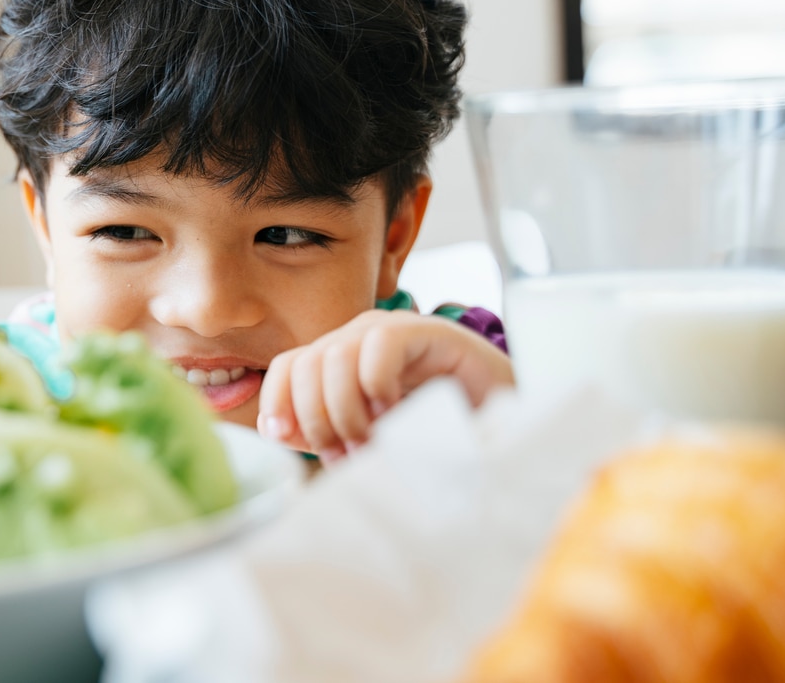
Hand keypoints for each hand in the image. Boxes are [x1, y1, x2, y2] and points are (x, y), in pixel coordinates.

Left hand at [256, 309, 513, 459]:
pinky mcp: (426, 332)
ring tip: (371, 441)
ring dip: (346, 410)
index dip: (277, 401)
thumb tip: (278, 431)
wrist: (508, 422)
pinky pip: (379, 345)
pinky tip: (396, 411)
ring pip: (335, 357)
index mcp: (338, 361)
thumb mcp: (372, 438)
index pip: (286, 367)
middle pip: (305, 364)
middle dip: (316, 418)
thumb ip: (327, 432)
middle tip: (344, 454)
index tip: (283, 438)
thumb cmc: (435, 433)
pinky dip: (378, 384)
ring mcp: (391, 330)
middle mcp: (357, 339)